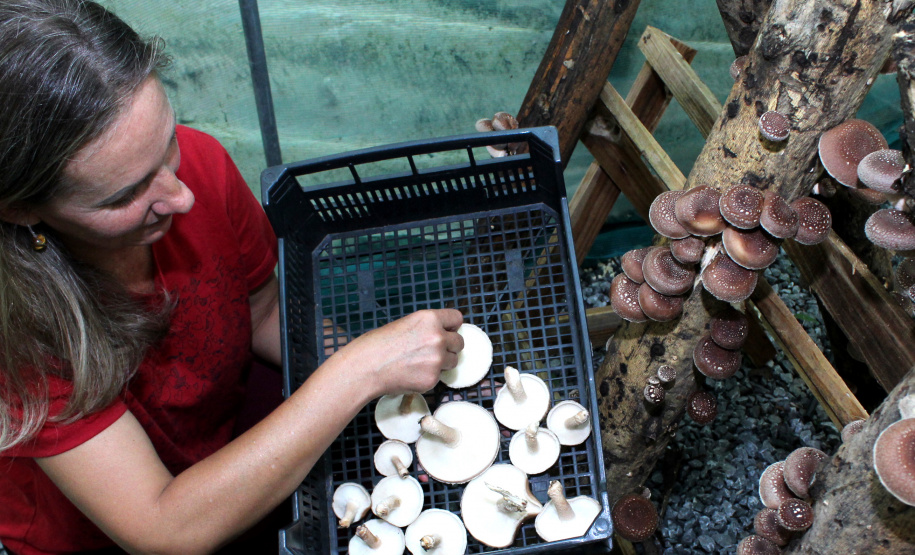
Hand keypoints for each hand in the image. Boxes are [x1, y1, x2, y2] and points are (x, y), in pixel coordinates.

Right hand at [335, 309, 463, 397]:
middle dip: (449, 347)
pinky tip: (411, 374)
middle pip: (459, 342)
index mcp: (430, 319)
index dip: (451, 326)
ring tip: (419, 363)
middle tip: (431, 351)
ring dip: (442, 363)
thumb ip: (427, 328)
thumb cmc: (378, 344)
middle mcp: (438, 337)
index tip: (447, 331)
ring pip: (453, 361)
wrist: (365, 367)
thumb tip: (443, 334)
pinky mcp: (432, 379)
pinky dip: (429, 377)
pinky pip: (439, 377)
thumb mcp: (405, 324)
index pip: (457, 319)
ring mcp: (437, 359)